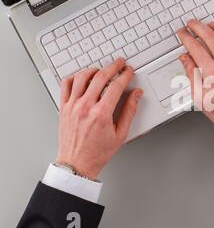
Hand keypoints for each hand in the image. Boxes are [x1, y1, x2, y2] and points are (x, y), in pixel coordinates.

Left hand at [56, 59, 142, 179]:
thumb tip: (135, 95)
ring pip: (81, 77)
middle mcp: (85, 107)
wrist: (77, 164)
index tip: (128, 71)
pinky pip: (65, 85)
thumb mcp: (121, 134)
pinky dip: (74, 77)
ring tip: (101, 70)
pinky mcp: (63, 108)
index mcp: (101, 114)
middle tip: (119, 63)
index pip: (115, 86)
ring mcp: (72, 106)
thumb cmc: (98, 152)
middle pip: (100, 77)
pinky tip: (82, 78)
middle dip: (112, 67)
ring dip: (94, 69)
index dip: (124, 75)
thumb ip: (129, 111)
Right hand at [177, 20, 213, 153]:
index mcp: (212, 72)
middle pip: (209, 35)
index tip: (182, 34)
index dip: (185, 37)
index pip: (194, 46)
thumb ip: (191, 75)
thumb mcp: (200, 97)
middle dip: (197, 26)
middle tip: (191, 24)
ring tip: (210, 24)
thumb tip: (185, 59)